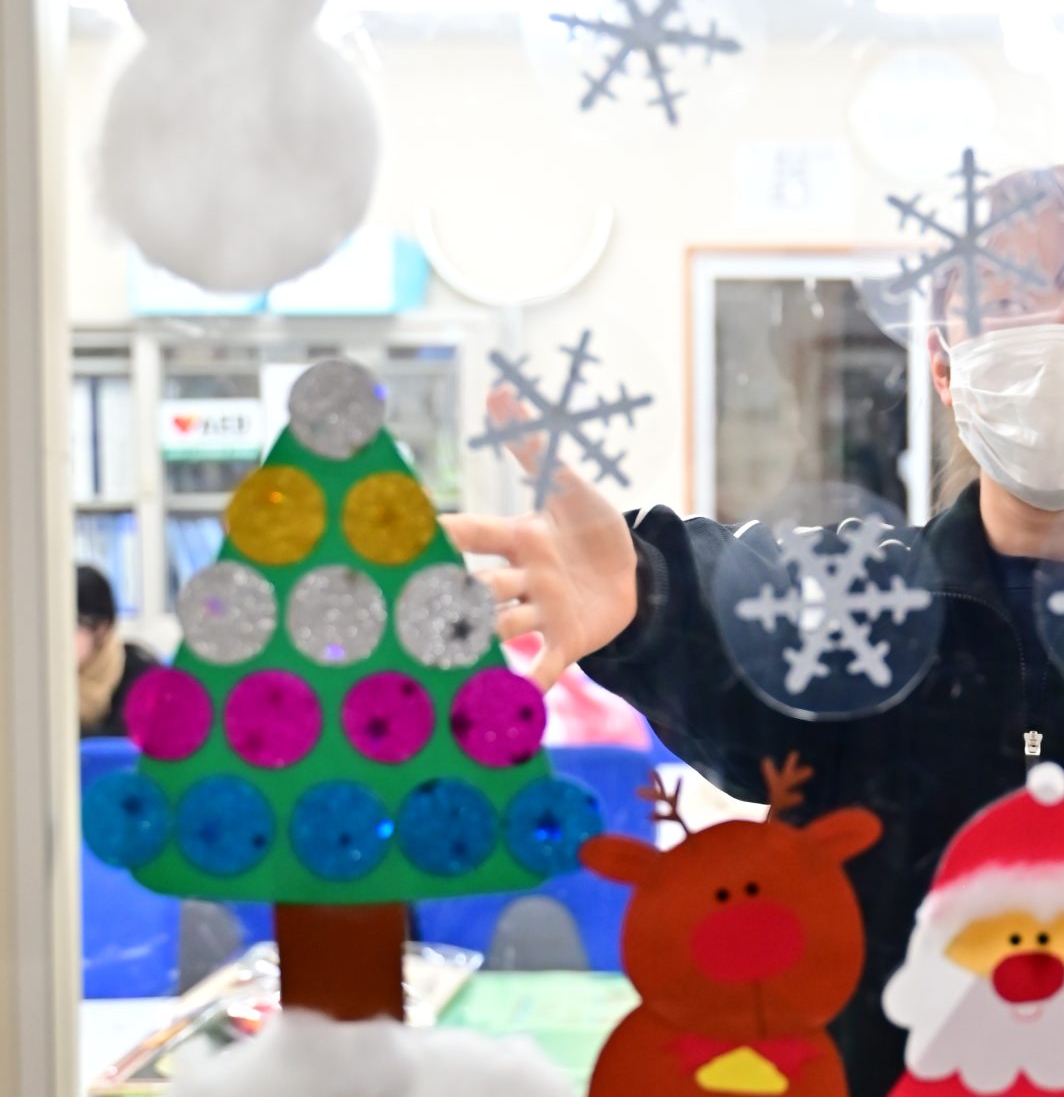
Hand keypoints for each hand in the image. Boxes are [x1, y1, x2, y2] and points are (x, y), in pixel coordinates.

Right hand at [441, 385, 638, 692]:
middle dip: (454, 596)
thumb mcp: (569, 484)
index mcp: (519, 538)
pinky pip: (545, 665)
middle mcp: (523, 579)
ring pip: (505, 625)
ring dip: (482, 639)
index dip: (440, 534)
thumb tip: (500, 392)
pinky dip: (529, 684)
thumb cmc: (589, 525)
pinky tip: (511, 703)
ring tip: (452, 655)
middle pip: (482, 586)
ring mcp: (542, 612)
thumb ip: (532, 446)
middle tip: (417, 608)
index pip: (472, 534)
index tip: (396, 535)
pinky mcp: (568, 641)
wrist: (634, 570)